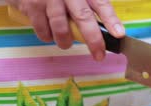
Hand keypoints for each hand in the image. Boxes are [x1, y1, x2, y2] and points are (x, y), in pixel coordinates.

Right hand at [6, 0, 125, 60]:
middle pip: (83, 17)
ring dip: (65, 42)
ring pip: (61, 27)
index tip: (119, 34)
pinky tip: (49, 34)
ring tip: (65, 44)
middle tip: (99, 55)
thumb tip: (110, 30)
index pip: (101, 4)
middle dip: (93, 40)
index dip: (111, 20)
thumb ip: (90, 7)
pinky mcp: (32, 5)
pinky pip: (43, 29)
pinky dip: (47, 37)